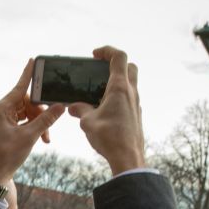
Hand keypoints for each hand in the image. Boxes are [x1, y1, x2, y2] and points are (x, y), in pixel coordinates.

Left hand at [0, 59, 64, 183]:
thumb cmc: (6, 156)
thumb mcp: (29, 137)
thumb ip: (45, 120)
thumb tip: (60, 106)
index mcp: (1, 108)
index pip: (20, 87)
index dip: (29, 74)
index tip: (34, 60)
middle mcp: (0, 111)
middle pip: (27, 101)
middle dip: (40, 111)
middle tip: (51, 122)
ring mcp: (3, 119)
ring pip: (27, 112)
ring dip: (39, 123)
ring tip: (46, 137)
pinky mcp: (6, 128)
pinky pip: (24, 121)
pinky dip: (34, 128)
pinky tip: (42, 139)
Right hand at [68, 46, 145, 174]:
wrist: (128, 158)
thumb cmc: (109, 138)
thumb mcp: (87, 122)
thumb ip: (80, 110)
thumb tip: (73, 107)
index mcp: (119, 88)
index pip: (119, 57)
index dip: (107, 51)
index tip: (94, 54)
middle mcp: (131, 92)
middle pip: (129, 67)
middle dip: (115, 63)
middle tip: (99, 69)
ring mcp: (135, 103)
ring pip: (130, 83)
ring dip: (116, 81)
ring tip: (97, 91)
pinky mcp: (135, 115)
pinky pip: (128, 98)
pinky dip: (118, 96)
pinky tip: (104, 108)